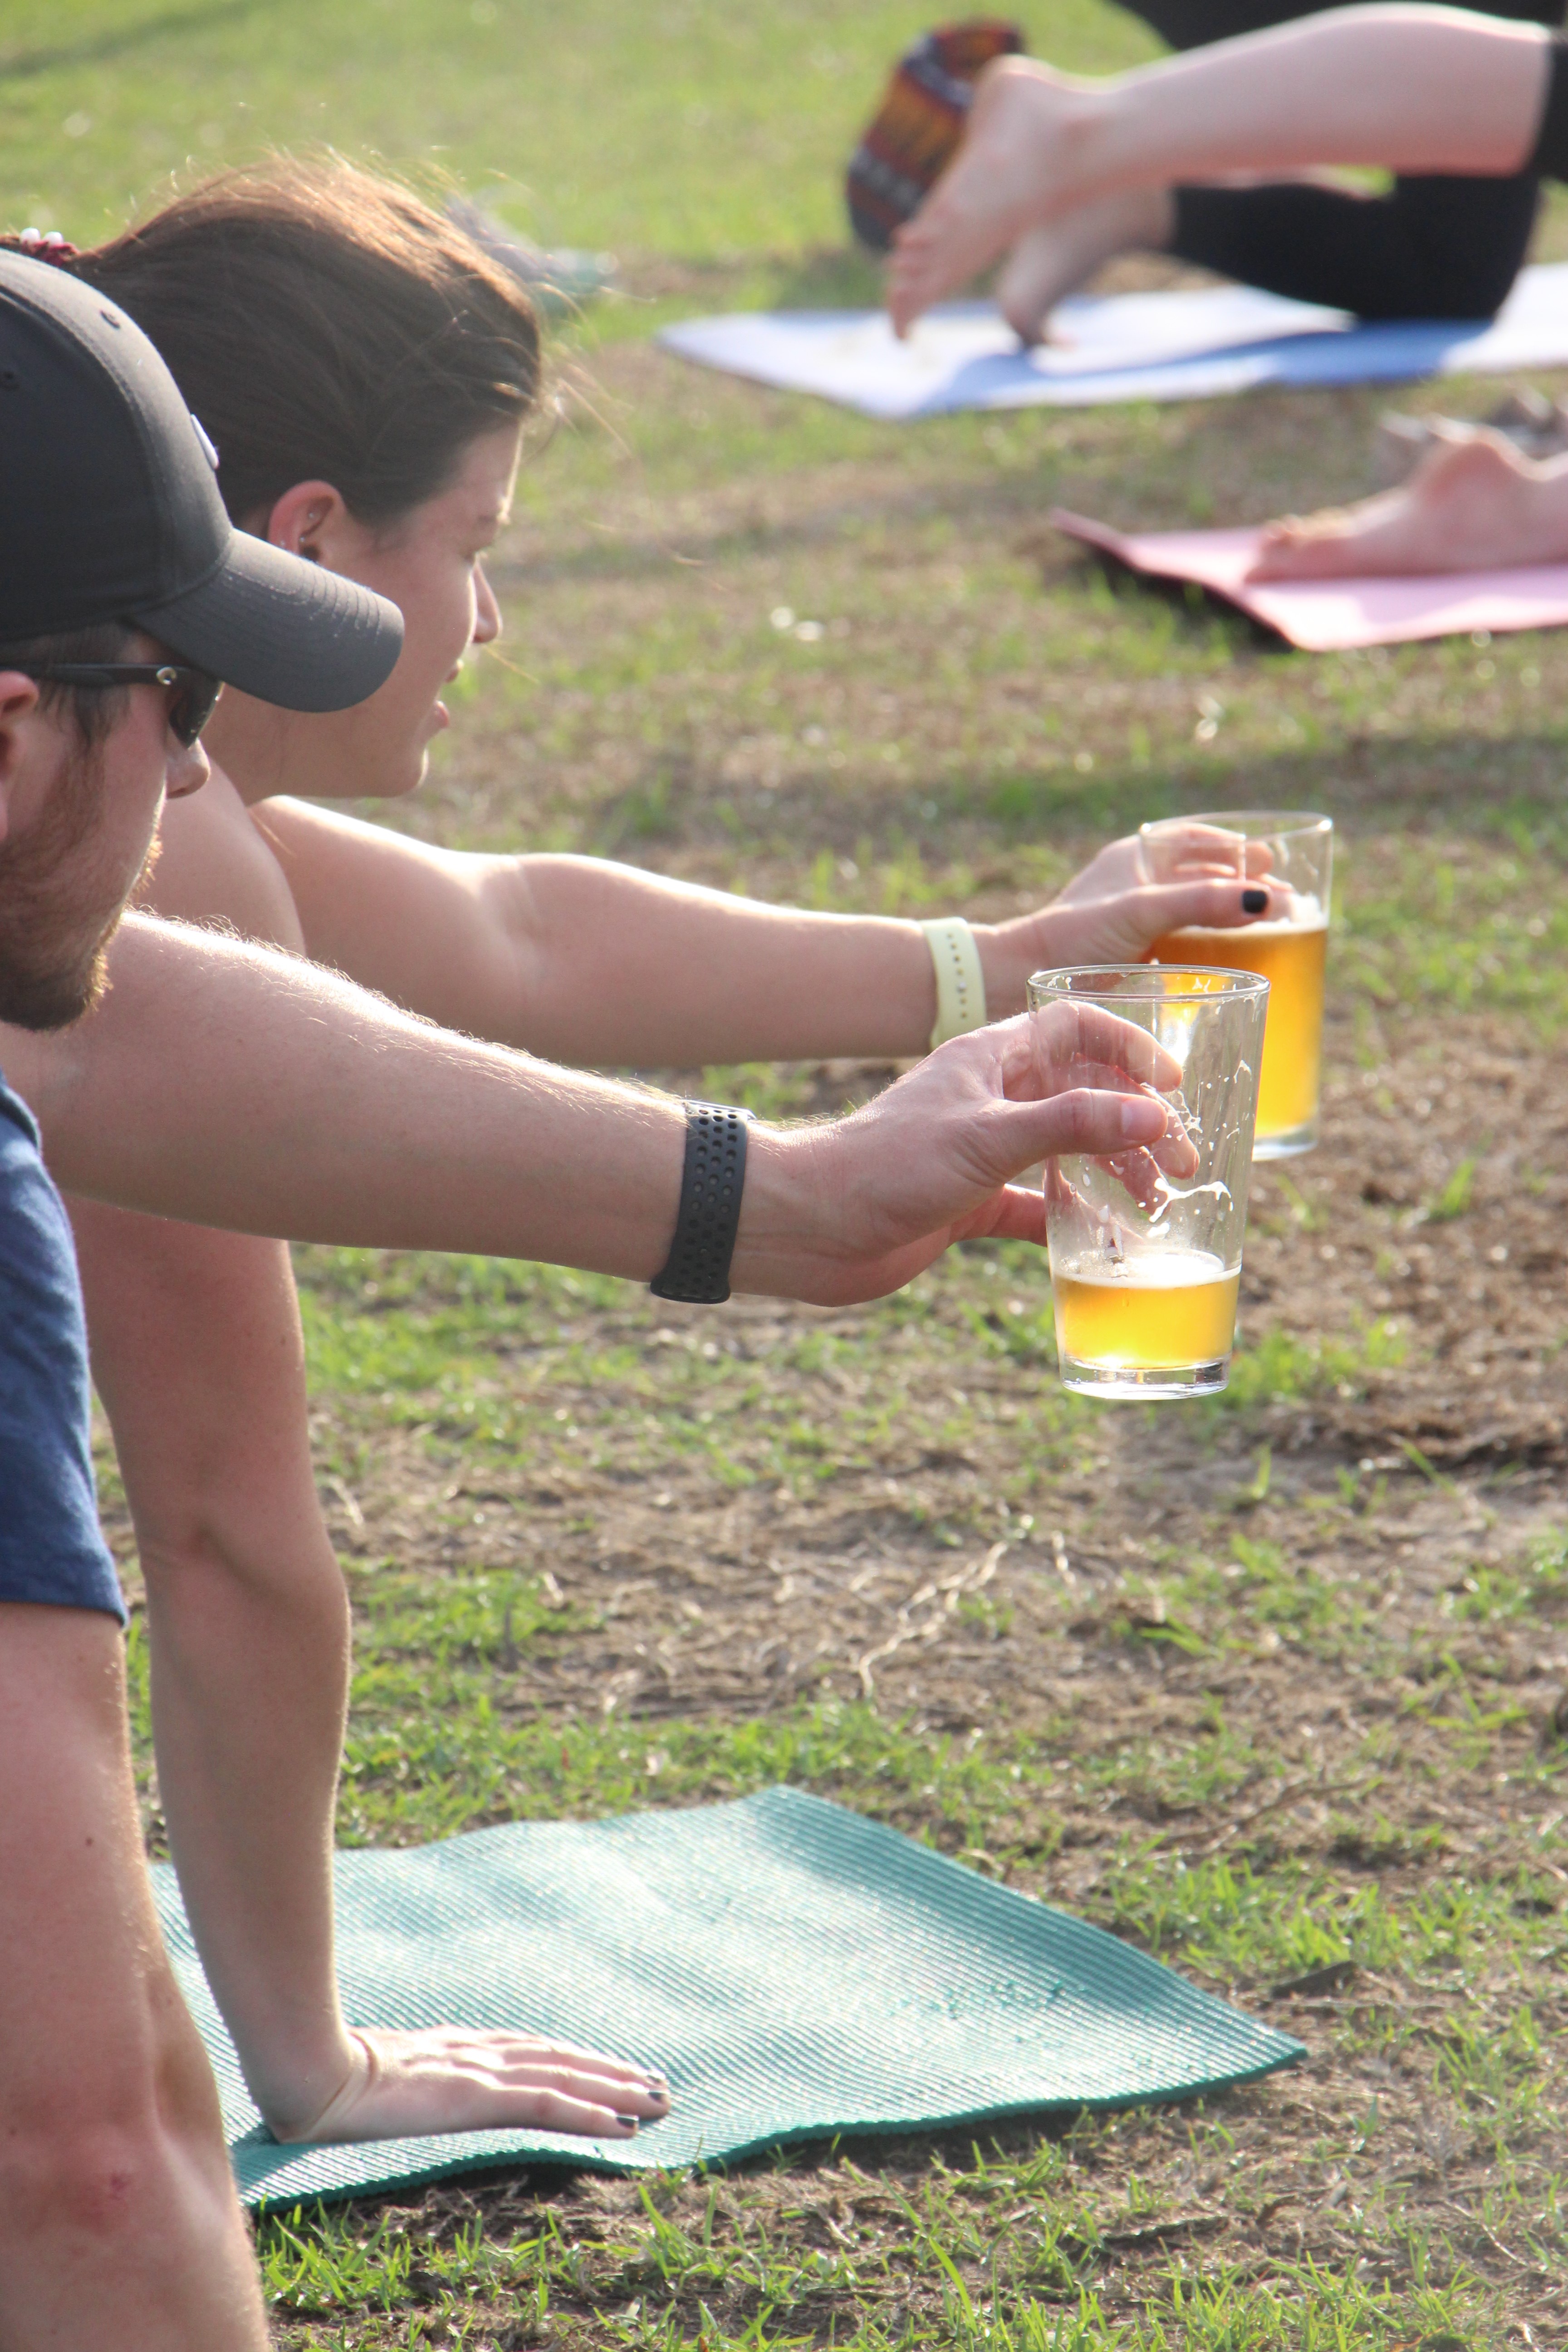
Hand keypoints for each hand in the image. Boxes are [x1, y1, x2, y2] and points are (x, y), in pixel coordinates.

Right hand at [279, 2025, 671, 2144]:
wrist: (312, 2071)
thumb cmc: (330, 2075)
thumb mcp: (380, 2076)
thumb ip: (406, 2076)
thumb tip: (409, 2085)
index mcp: (458, 2048)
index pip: (532, 2052)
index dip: (574, 2061)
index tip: (609, 2071)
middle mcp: (479, 2053)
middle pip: (560, 2060)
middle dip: (610, 2072)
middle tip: (657, 2084)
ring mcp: (480, 2072)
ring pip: (566, 2078)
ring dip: (616, 2090)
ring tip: (658, 2100)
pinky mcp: (477, 2095)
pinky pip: (547, 2105)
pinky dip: (589, 2112)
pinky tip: (622, 2124)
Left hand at [732, 1008, 1173, 1305]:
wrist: (809, 1225)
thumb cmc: (886, 1163)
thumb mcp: (987, 1136)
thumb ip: (1072, 1124)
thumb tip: (1155, 1116)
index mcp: (993, 1059)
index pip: (1077, 1027)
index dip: (1130, 1046)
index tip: (1173, 1084)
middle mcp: (993, 1098)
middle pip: (1085, 1095)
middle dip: (1139, 1125)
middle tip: (1185, 1164)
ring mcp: (982, 1151)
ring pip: (1068, 1152)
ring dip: (1115, 1173)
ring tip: (1158, 1206)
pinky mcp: (970, 1202)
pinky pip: (1037, 1206)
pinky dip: (1073, 1222)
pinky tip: (1109, 1246)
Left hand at [977, 825, 1277, 1013]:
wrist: (1017, 981)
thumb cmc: (1072, 937)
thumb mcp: (1141, 912)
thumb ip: (1201, 903)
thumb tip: (1266, 900)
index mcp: (1135, 857)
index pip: (1195, 840)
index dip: (1235, 850)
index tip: (1270, 863)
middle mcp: (1136, 884)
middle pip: (1202, 876)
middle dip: (1242, 887)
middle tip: (1286, 904)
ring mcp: (1134, 922)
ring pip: (1194, 911)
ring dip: (1230, 919)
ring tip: (1270, 931)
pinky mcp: (1132, 957)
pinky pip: (1181, 944)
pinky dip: (1210, 948)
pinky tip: (1231, 963)